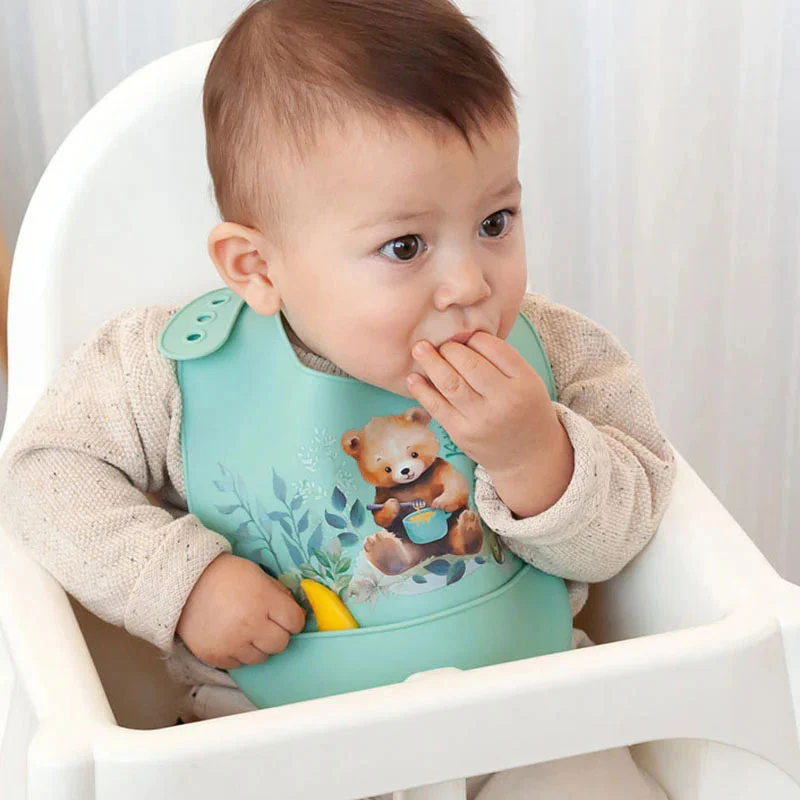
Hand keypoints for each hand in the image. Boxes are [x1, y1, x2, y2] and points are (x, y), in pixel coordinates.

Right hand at [176, 553, 305, 668]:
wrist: (185, 583)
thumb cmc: (226, 575)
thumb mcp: (258, 576)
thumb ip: (278, 595)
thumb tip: (295, 613)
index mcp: (264, 600)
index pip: (295, 622)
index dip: (293, 620)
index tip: (286, 617)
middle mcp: (251, 625)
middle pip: (280, 644)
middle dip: (277, 634)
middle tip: (266, 624)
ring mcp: (232, 643)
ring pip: (260, 658)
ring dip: (257, 646)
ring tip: (245, 630)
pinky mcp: (215, 657)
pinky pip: (238, 664)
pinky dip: (238, 653)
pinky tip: (230, 637)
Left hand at [406, 332, 572, 517]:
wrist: (527, 456)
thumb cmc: (524, 410)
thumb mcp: (528, 381)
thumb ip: (502, 360)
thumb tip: (463, 336)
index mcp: (525, 382)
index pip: (495, 349)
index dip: (475, 338)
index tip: (466, 336)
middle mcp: (504, 401)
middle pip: (470, 364)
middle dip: (450, 348)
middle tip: (441, 343)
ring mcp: (481, 419)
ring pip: (450, 383)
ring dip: (430, 362)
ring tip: (419, 349)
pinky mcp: (462, 434)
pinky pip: (437, 407)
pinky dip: (422, 390)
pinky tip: (412, 378)